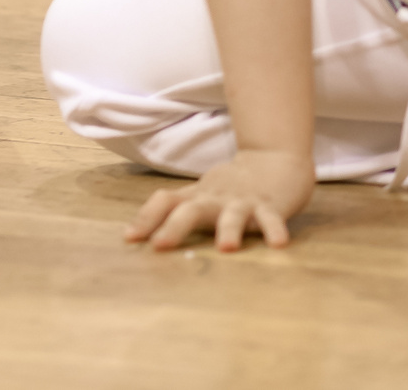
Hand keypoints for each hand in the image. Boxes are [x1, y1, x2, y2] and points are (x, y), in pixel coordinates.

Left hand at [128, 150, 314, 251]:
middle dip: (175, 227)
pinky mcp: (271, 206)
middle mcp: (216, 199)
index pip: (166, 201)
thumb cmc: (230, 186)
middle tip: (160, 246)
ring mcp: (244, 202)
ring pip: (233, 215)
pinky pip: (272, 219)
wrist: (275, 159)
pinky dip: (274, 230)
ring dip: (229, 229)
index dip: (146, 218)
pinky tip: (278, 244)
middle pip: (192, 210)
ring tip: (226, 247)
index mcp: (198, 197)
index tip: (129, 238)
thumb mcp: (199, 195)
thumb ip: (171, 212)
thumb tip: (129, 233)